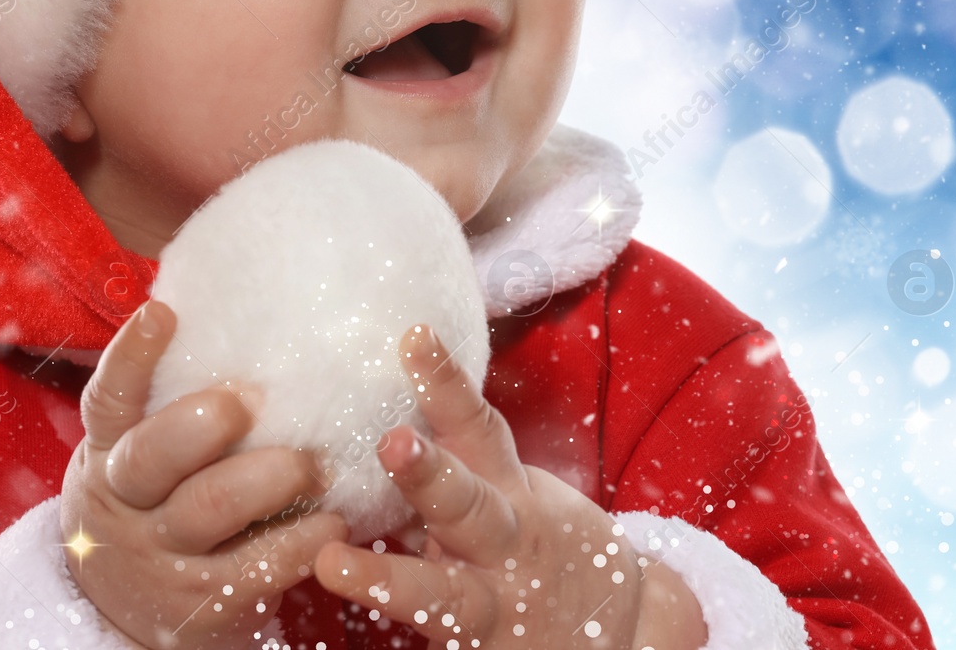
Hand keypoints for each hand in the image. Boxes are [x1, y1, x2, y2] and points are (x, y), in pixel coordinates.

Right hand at [59, 299, 348, 649]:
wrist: (123, 616)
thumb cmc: (150, 508)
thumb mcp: (136, 462)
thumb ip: (166, 412)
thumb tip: (233, 329)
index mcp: (107, 455)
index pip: (109, 400)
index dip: (131, 356)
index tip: (163, 313)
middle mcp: (124, 503)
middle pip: (152, 456)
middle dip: (205, 421)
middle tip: (252, 401)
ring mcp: (162, 556)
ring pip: (210, 508)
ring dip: (272, 476)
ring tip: (315, 463)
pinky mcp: (204, 601)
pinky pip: (257, 565)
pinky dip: (302, 539)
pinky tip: (333, 522)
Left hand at [313, 325, 707, 649]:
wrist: (622, 631)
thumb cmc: (536, 546)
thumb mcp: (510, 491)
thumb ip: (457, 458)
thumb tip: (378, 405)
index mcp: (507, 492)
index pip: (476, 426)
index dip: (446, 382)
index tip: (413, 336)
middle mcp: (504, 545)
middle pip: (465, 505)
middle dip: (426, 476)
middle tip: (390, 441)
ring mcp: (491, 606)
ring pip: (442, 594)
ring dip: (388, 581)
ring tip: (333, 567)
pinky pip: (437, 647)